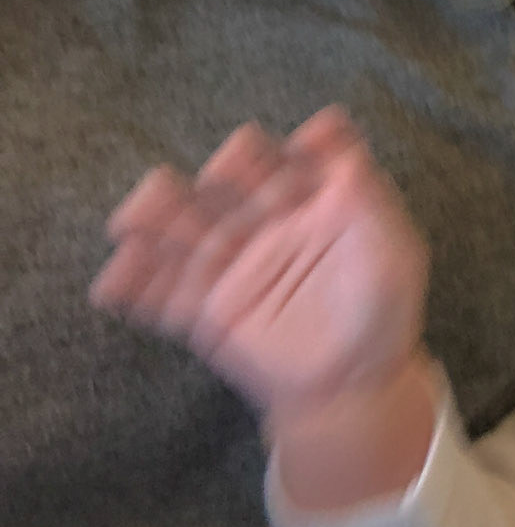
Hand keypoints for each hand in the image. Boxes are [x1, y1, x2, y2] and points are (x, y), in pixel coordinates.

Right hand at [91, 108, 427, 423]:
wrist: (353, 387)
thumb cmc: (381, 313)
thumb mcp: (394, 251)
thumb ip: (371, 200)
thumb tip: (348, 150)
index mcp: (310, 202)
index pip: (296, 159)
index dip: (298, 145)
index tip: (309, 140)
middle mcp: (263, 224)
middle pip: (231, 185)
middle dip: (224, 173)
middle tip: (222, 175)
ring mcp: (231, 266)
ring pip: (184, 232)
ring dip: (155, 219)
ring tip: (130, 218)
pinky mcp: (206, 313)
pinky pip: (162, 296)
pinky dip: (133, 288)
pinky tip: (109, 285)